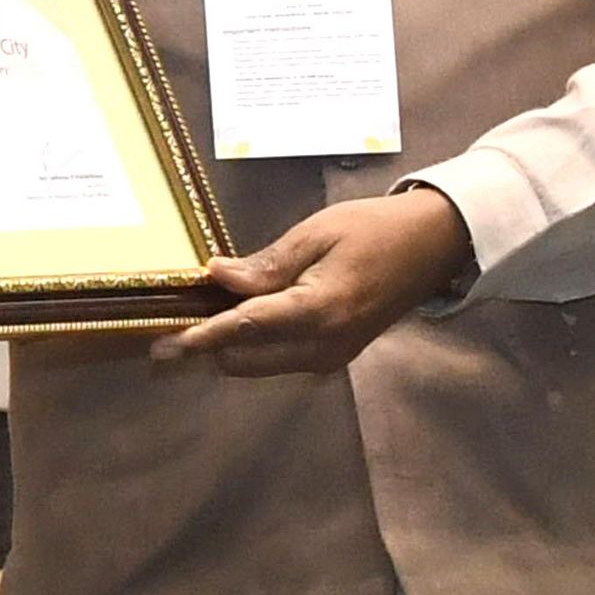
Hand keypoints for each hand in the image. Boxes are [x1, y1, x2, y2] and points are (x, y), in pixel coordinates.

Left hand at [153, 188, 472, 378]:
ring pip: (257, 364)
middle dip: (208, 342)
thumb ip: (266, 264)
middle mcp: (322, 346)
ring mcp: (329, 358)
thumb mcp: (317, 233)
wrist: (432, 247)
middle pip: (242, 360)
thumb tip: (217, 278)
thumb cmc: (376, 229)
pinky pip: (277, 359)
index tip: (162, 347)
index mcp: (318, 311)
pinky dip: (254, 342)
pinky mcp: (332, 357)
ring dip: (230, 343)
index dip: (198, 339)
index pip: (244, 330)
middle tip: (186, 308)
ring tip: (214, 305)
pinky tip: (246, 312)